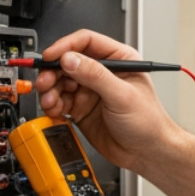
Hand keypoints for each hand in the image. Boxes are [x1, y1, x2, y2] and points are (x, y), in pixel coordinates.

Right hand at [34, 29, 181, 173]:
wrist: (147, 153)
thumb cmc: (149, 122)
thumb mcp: (122, 95)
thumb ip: (96, 76)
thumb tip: (71, 60)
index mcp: (119, 60)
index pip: (86, 42)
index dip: (66, 47)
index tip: (51, 56)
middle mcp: (102, 73)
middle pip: (68, 62)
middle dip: (53, 71)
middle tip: (45, 83)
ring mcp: (90, 91)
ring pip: (60, 82)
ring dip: (50, 90)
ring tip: (50, 100)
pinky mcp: (81, 109)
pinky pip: (59, 101)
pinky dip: (52, 104)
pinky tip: (54, 110)